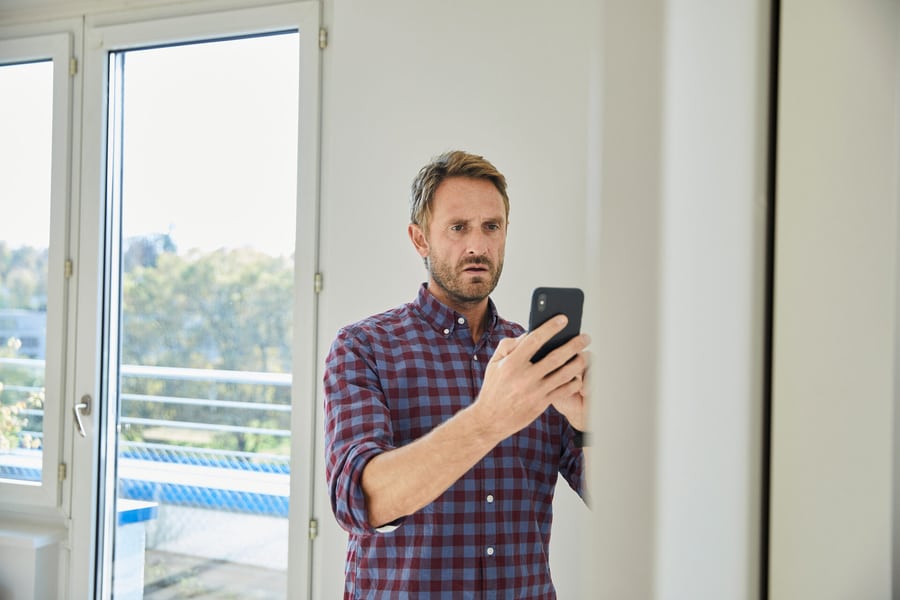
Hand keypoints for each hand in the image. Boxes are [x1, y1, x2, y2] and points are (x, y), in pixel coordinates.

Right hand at [472, 315, 590, 442]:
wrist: (490, 420)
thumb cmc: (494, 387)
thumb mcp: (494, 363)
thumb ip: (509, 345)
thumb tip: (529, 333)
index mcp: (511, 364)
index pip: (534, 340)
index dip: (550, 328)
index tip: (564, 319)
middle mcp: (524, 377)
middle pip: (555, 357)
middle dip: (573, 345)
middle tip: (585, 337)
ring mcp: (534, 392)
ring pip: (563, 374)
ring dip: (578, 363)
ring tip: (584, 355)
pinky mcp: (541, 404)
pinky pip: (563, 391)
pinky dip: (573, 381)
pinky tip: (578, 375)